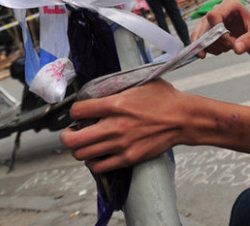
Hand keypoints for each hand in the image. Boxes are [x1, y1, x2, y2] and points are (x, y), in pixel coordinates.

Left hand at [59, 80, 189, 172]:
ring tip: (84, 143)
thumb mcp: (141, 82)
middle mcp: (114, 126)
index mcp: (115, 105)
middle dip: (67, 135)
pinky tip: (97, 155)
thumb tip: (104, 86)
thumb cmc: (165, 99)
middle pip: (73, 139)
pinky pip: (99, 167)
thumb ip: (119, 86)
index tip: (78, 113)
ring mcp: (120, 145)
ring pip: (82, 154)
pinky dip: (93, 162)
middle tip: (71, 132)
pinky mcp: (128, 158)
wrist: (183, 119)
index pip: (78, 110)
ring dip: (78, 149)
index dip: (74, 112)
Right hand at [191, 0, 249, 57]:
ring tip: (227, 47)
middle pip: (206, 27)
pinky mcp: (206, 27)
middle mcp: (218, 8)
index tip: (230, 45)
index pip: (214, 16)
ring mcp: (210, 18)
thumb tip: (237, 48)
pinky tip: (219, 50)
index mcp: (231, 4)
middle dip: (217, 43)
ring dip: (213, 47)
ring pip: (200, 35)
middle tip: (230, 48)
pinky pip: (198, 40)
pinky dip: (206, 49)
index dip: (219, 33)